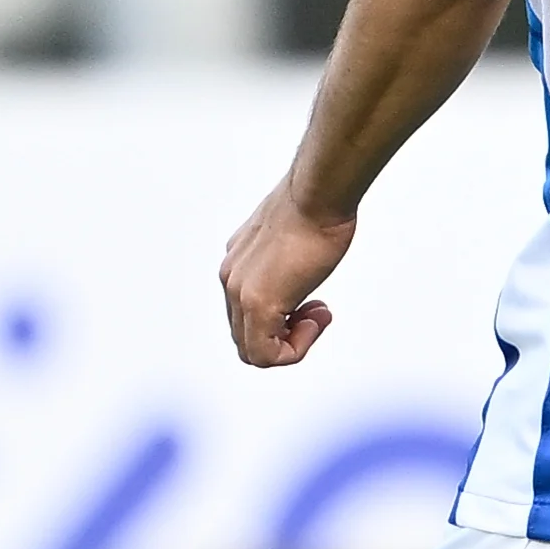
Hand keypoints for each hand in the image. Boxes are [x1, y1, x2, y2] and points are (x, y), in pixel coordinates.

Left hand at [222, 181, 354, 367]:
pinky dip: (293, 349)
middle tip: (315, 314)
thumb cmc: (315, 206)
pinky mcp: (258, 301)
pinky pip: (263, 353)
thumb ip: (283, 261)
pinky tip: (314, 321)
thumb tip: (297, 271)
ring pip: (252, 350)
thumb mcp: (290, 239)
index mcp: (237, 265)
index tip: (310, 304)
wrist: (318, 194)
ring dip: (291, 344)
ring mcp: (240, 292)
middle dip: (286, 336)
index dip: (280, 323)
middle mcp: (231, 280)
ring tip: (317, 318)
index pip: (245, 315)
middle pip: (246, 337)